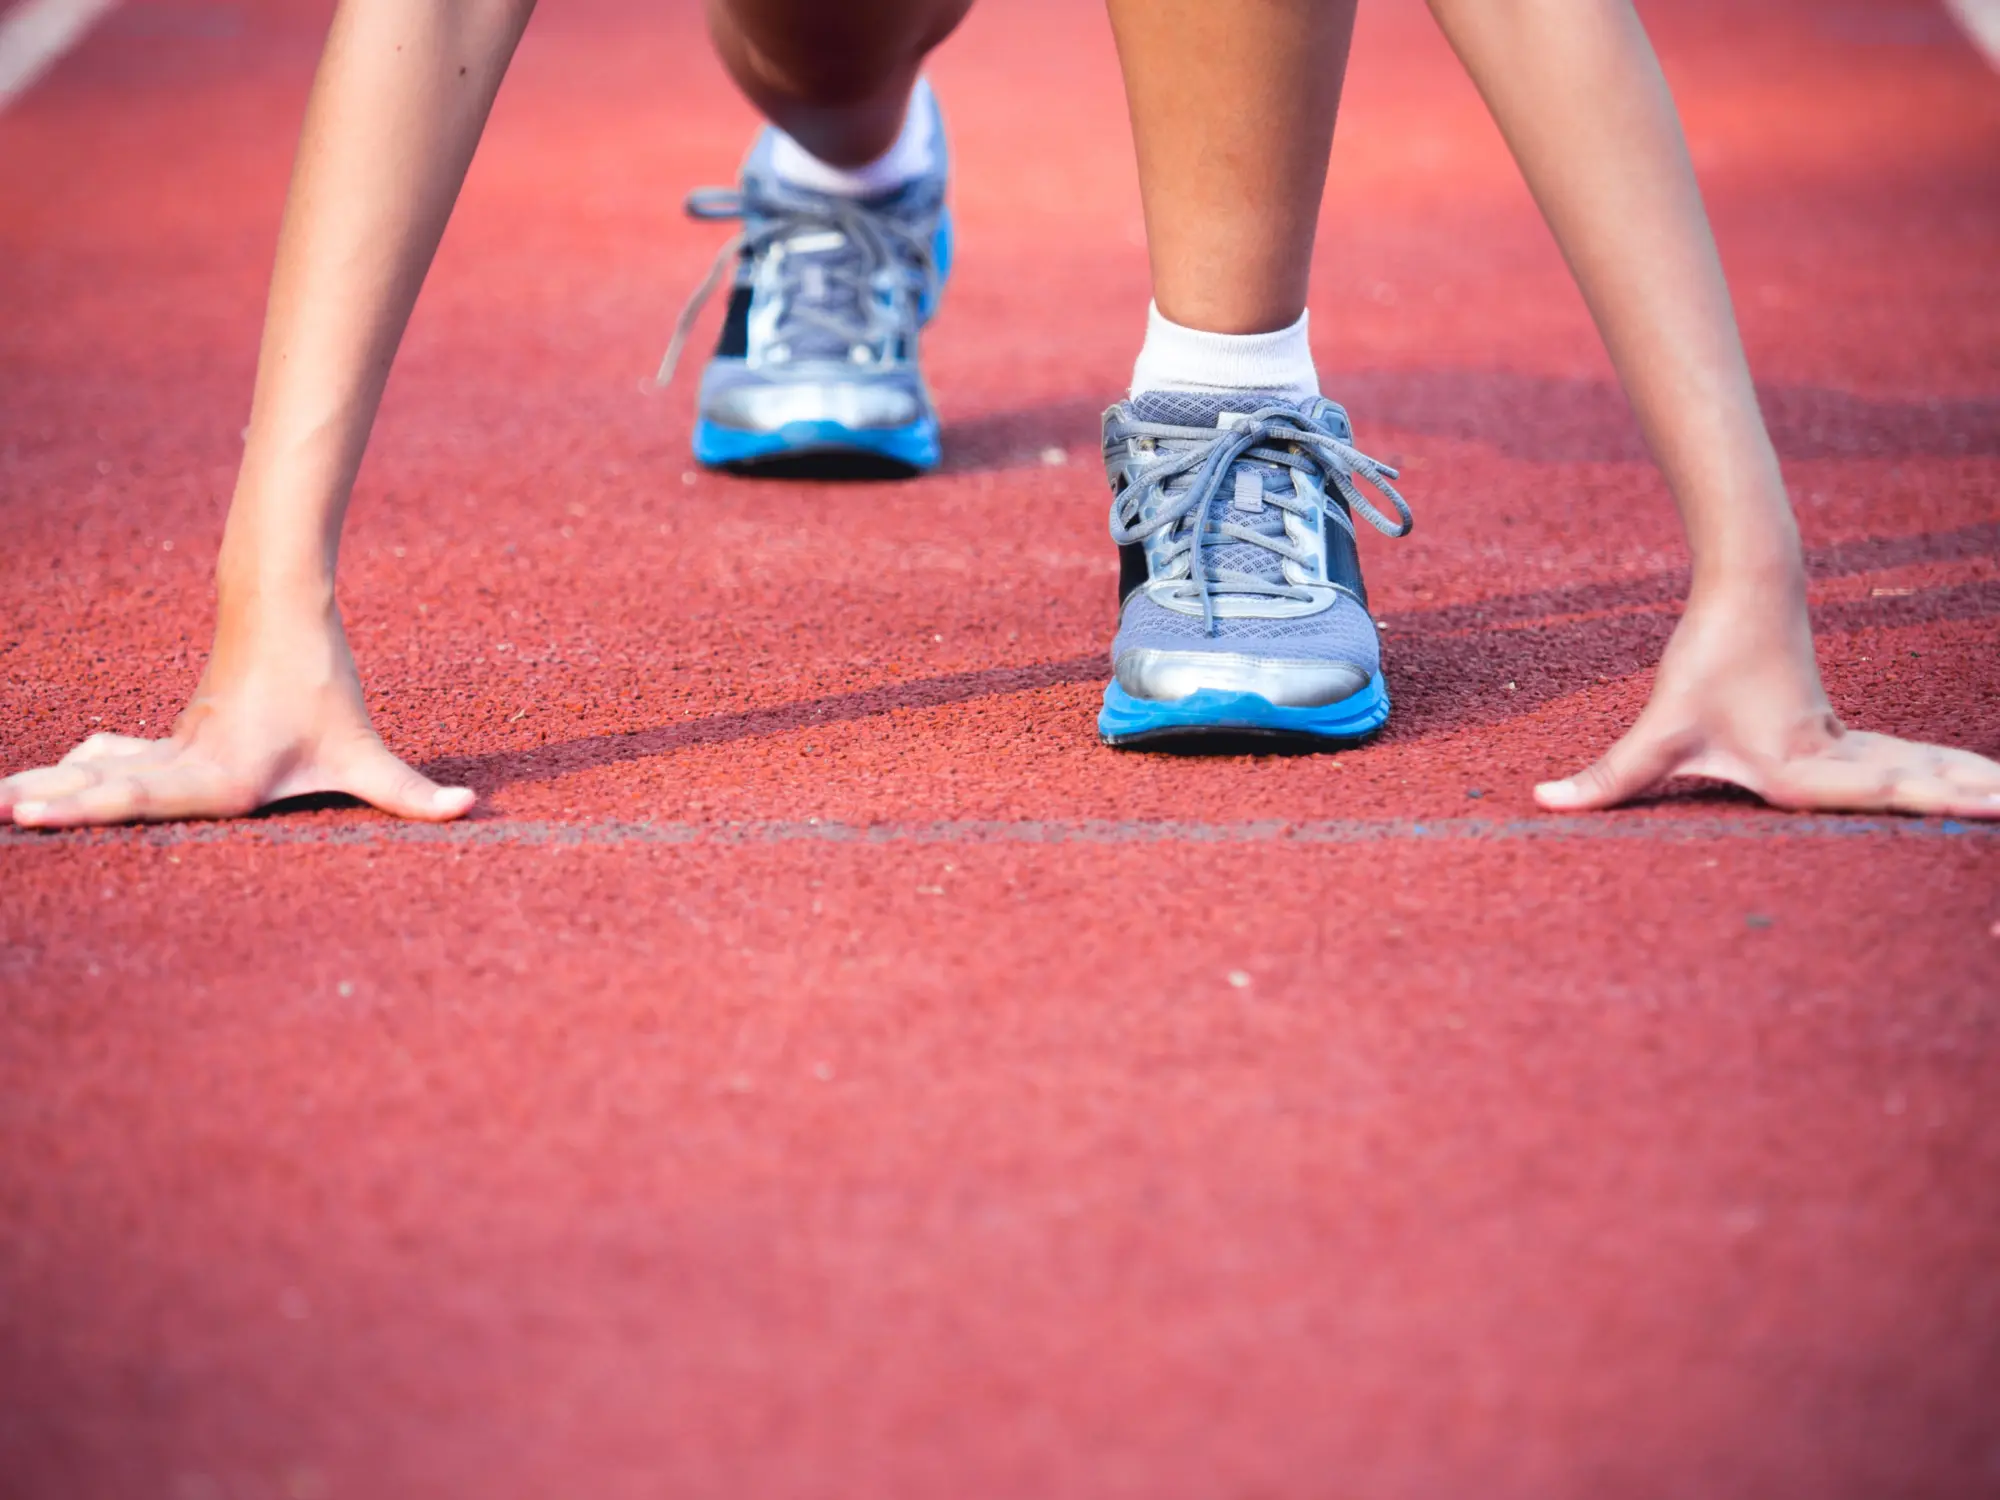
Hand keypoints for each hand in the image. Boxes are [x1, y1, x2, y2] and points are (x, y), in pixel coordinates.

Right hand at [2, 606, 474, 828]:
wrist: (281, 611)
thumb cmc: (321, 686)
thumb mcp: (366, 750)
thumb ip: (413, 791)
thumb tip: (472, 808)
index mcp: (220, 777)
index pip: (144, 796)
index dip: (89, 806)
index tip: (35, 810)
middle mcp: (185, 765)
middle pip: (108, 788)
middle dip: (56, 805)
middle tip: (5, 813)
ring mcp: (171, 750)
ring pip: (101, 772)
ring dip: (54, 789)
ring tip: (4, 806)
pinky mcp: (168, 742)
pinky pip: (111, 762)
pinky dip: (76, 774)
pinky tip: (42, 784)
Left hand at [1535, 583, 1999, 818]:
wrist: (1750, 585)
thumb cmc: (1708, 658)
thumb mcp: (1657, 731)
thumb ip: (1606, 778)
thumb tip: (1541, 804)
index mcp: (1801, 766)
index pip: (1876, 795)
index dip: (1930, 804)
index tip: (1989, 805)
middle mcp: (1833, 758)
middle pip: (1914, 785)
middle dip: (1968, 801)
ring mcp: (1844, 741)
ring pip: (1916, 769)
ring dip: (1963, 784)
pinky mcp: (1843, 729)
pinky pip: (1902, 760)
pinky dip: (1939, 773)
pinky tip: (1970, 783)